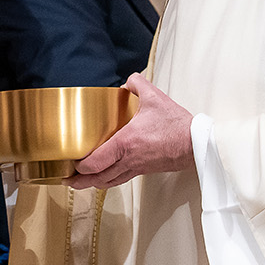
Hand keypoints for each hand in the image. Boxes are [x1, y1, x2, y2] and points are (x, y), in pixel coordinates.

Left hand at [64, 73, 192, 190]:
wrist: (197, 144)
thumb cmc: (177, 125)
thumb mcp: (155, 98)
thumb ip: (138, 85)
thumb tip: (128, 80)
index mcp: (126, 143)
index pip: (96, 161)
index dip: (80, 165)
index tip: (71, 161)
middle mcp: (128, 159)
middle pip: (98, 178)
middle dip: (80, 181)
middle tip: (66, 179)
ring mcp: (137, 168)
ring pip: (109, 182)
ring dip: (93, 184)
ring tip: (80, 182)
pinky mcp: (144, 170)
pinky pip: (121, 179)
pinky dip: (109, 181)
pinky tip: (105, 177)